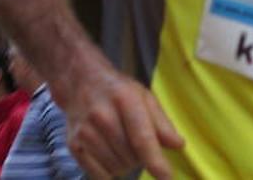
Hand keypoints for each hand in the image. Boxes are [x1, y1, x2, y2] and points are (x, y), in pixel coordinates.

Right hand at [59, 52, 184, 178]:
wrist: (81, 83)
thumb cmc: (118, 91)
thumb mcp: (144, 97)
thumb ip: (162, 122)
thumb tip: (178, 145)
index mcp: (125, 100)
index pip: (141, 137)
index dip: (155, 160)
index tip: (166, 177)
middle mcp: (102, 116)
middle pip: (131, 156)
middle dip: (141, 157)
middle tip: (136, 141)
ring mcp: (85, 132)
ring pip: (117, 168)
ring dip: (125, 164)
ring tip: (121, 144)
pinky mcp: (74, 145)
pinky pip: (99, 175)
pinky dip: (109, 172)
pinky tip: (109, 154)